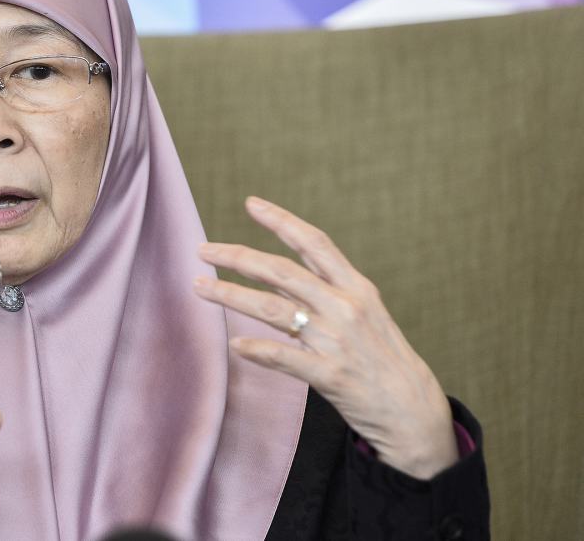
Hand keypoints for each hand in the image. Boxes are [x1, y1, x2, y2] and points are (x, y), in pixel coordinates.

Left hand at [194, 196, 457, 479]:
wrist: (414, 411)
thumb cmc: (382, 359)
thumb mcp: (361, 315)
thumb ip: (318, 294)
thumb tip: (271, 277)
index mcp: (356, 287)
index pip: (314, 243)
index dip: (282, 220)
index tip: (251, 204)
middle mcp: (346, 307)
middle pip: (282, 272)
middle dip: (239, 257)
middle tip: (203, 249)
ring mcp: (338, 341)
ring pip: (274, 310)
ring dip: (232, 295)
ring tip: (200, 287)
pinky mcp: (331, 375)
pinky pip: (286, 357)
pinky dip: (259, 350)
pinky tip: (236, 346)